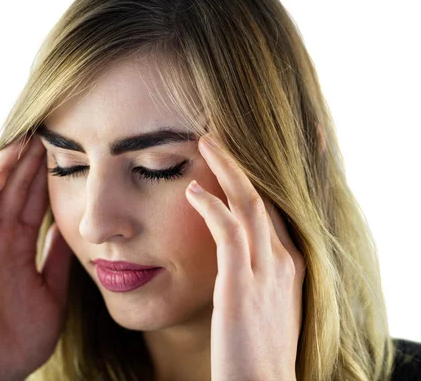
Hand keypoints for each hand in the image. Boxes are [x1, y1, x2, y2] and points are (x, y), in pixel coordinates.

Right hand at [0, 135, 72, 379]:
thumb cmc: (21, 338)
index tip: (64, 148)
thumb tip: (69, 229)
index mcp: (19, 247)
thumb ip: (56, 259)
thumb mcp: (52, 291)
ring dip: (4, 167)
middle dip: (28, 161)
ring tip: (24, 139)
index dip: (45, 175)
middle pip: (12, 191)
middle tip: (46, 129)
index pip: (32, 201)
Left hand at [185, 134, 304, 380]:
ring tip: (205, 142)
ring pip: (250, 203)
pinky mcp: (242, 286)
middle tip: (216, 134)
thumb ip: (252, 273)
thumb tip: (234, 255)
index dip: (256, 175)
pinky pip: (229, 233)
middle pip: (264, 194)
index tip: (233, 151)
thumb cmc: (255, 349)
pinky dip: (212, 207)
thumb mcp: (263, 303)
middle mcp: (283, 259)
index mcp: (289, 262)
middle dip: (241, 161)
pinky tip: (193, 191)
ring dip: (227, 168)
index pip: (273, 205)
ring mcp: (266, 271)